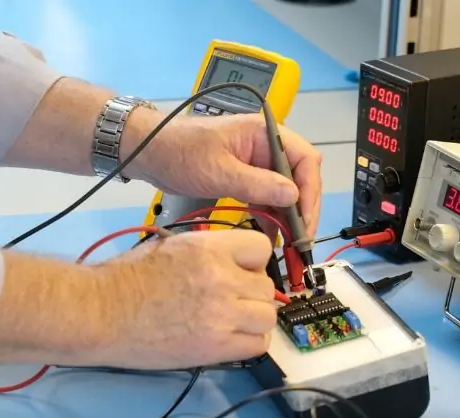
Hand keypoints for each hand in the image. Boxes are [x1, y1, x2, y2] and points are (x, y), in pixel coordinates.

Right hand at [94, 229, 276, 369]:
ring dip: (254, 318)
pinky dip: (249, 341)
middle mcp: (222, 279)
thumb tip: (234, 262)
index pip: (262, 248)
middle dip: (251, 291)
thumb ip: (210, 251)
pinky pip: (259, 345)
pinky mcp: (216, 348)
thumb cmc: (128, 276)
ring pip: (268, 316)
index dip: (253, 260)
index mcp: (209, 249)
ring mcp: (222, 315)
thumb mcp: (173, 246)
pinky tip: (230, 337)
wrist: (100, 313)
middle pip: (266, 286)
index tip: (241, 269)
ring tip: (232, 319)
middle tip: (230, 297)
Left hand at [139, 113, 321, 236]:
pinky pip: (268, 197)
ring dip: (289, 216)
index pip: (305, 159)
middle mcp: (267, 145)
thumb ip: (258, 185)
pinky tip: (272, 236)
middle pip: (300, 176)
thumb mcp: (219, 172)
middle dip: (302, 207)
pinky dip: (272, 216)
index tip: (305, 219)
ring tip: (289, 243)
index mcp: (264, 133)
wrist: (149, 153)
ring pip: (286, 190)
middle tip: (300, 237)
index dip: (310, 190)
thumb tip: (294, 196)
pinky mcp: (247, 176)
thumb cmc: (180, 154)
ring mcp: (258, 162)